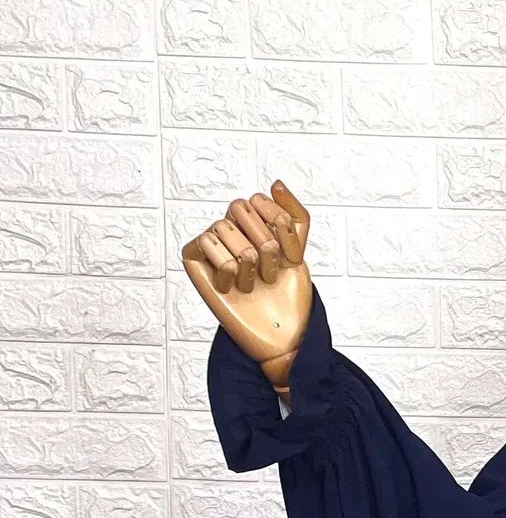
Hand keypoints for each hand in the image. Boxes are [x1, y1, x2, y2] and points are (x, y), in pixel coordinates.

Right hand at [180, 181, 312, 396]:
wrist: (281, 334)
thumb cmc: (288, 295)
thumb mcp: (300, 250)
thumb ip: (294, 215)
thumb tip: (276, 183)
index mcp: (254, 223)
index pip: (260, 200)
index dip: (280, 229)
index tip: (290, 258)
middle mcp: (230, 228)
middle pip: (240, 208)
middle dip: (265, 244)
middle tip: (269, 274)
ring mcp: (211, 242)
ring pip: (224, 227)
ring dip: (248, 261)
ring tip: (252, 284)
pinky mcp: (193, 258)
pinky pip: (206, 242)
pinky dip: (227, 270)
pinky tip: (232, 288)